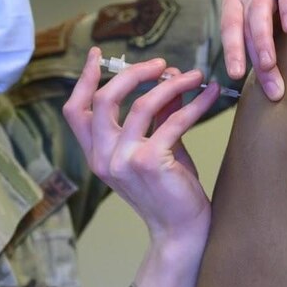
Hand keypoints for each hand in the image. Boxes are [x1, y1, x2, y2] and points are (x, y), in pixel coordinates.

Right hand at [63, 47, 220, 246]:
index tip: (97, 55)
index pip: (76, 111)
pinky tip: (211, 95)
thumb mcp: (159, 147)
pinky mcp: (149, 162)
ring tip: (195, 76)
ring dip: (171, 84)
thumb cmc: (170, 191)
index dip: (84, 79)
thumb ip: (158, 115)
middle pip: (103, 99)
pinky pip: (173, 121)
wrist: (181, 231)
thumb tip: (169, 78)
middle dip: (133, 74)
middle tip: (161, 64)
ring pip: (141, 104)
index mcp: (97, 155)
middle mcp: (103, 158)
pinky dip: (195, 104)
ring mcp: (123, 161)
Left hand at [221, 0, 286, 102]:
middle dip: (254, 58)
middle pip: (246, 27)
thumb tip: (264, 72)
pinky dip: (286, 7)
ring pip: (260, 11)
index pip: (230, 29)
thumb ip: (261, 31)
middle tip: (266, 85)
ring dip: (263, 39)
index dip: (232, 52)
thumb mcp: (262, 5)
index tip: (236, 77)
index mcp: (236, 1)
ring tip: (269, 64)